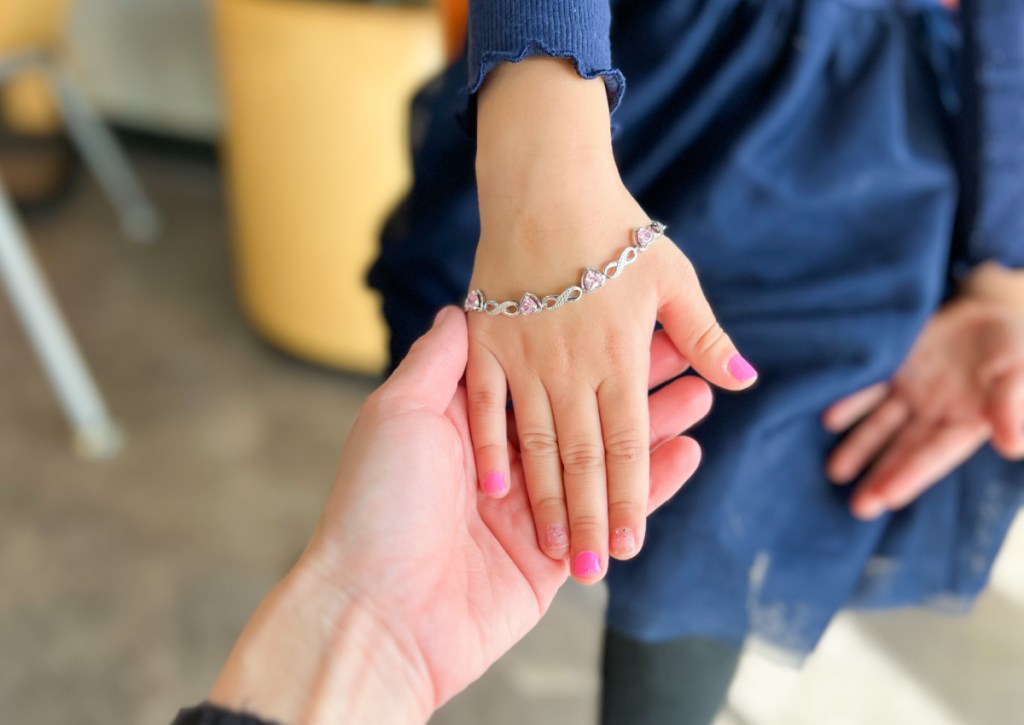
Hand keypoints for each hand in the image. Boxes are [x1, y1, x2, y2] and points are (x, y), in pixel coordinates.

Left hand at [208, 307, 712, 723]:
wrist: (375, 609)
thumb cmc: (377, 501)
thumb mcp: (399, 412)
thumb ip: (440, 362)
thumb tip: (460, 309)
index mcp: (470, 423)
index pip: (544, 373)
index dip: (588, 345)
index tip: (634, 316)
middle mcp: (505, 463)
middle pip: (583, 412)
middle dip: (635, 383)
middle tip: (690, 356)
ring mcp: (531, 511)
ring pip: (605, 461)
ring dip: (655, 429)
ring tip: (701, 396)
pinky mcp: (552, 559)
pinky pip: (609, 515)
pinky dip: (651, 487)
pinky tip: (688, 455)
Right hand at [467, 58, 756, 582]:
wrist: (545, 181)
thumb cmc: (613, 231)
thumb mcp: (672, 277)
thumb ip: (703, 336)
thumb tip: (745, 381)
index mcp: (618, 354)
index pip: (629, 443)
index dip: (632, 498)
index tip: (630, 547)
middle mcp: (570, 364)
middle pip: (584, 455)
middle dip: (589, 516)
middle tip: (593, 571)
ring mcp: (522, 355)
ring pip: (537, 440)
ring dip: (545, 498)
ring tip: (552, 547)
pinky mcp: (484, 342)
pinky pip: (485, 401)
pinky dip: (490, 443)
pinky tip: (495, 486)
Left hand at [823, 296, 1023, 519]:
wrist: (986, 314)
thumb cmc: (1012, 347)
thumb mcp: (1019, 373)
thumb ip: (1012, 406)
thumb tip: (1012, 448)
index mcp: (965, 423)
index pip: (934, 455)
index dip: (911, 476)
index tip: (887, 499)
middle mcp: (932, 415)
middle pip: (902, 450)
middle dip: (880, 477)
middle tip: (859, 508)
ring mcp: (909, 394)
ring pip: (879, 425)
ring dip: (857, 447)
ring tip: (834, 472)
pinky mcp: (892, 370)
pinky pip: (868, 389)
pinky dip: (849, 403)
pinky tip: (828, 419)